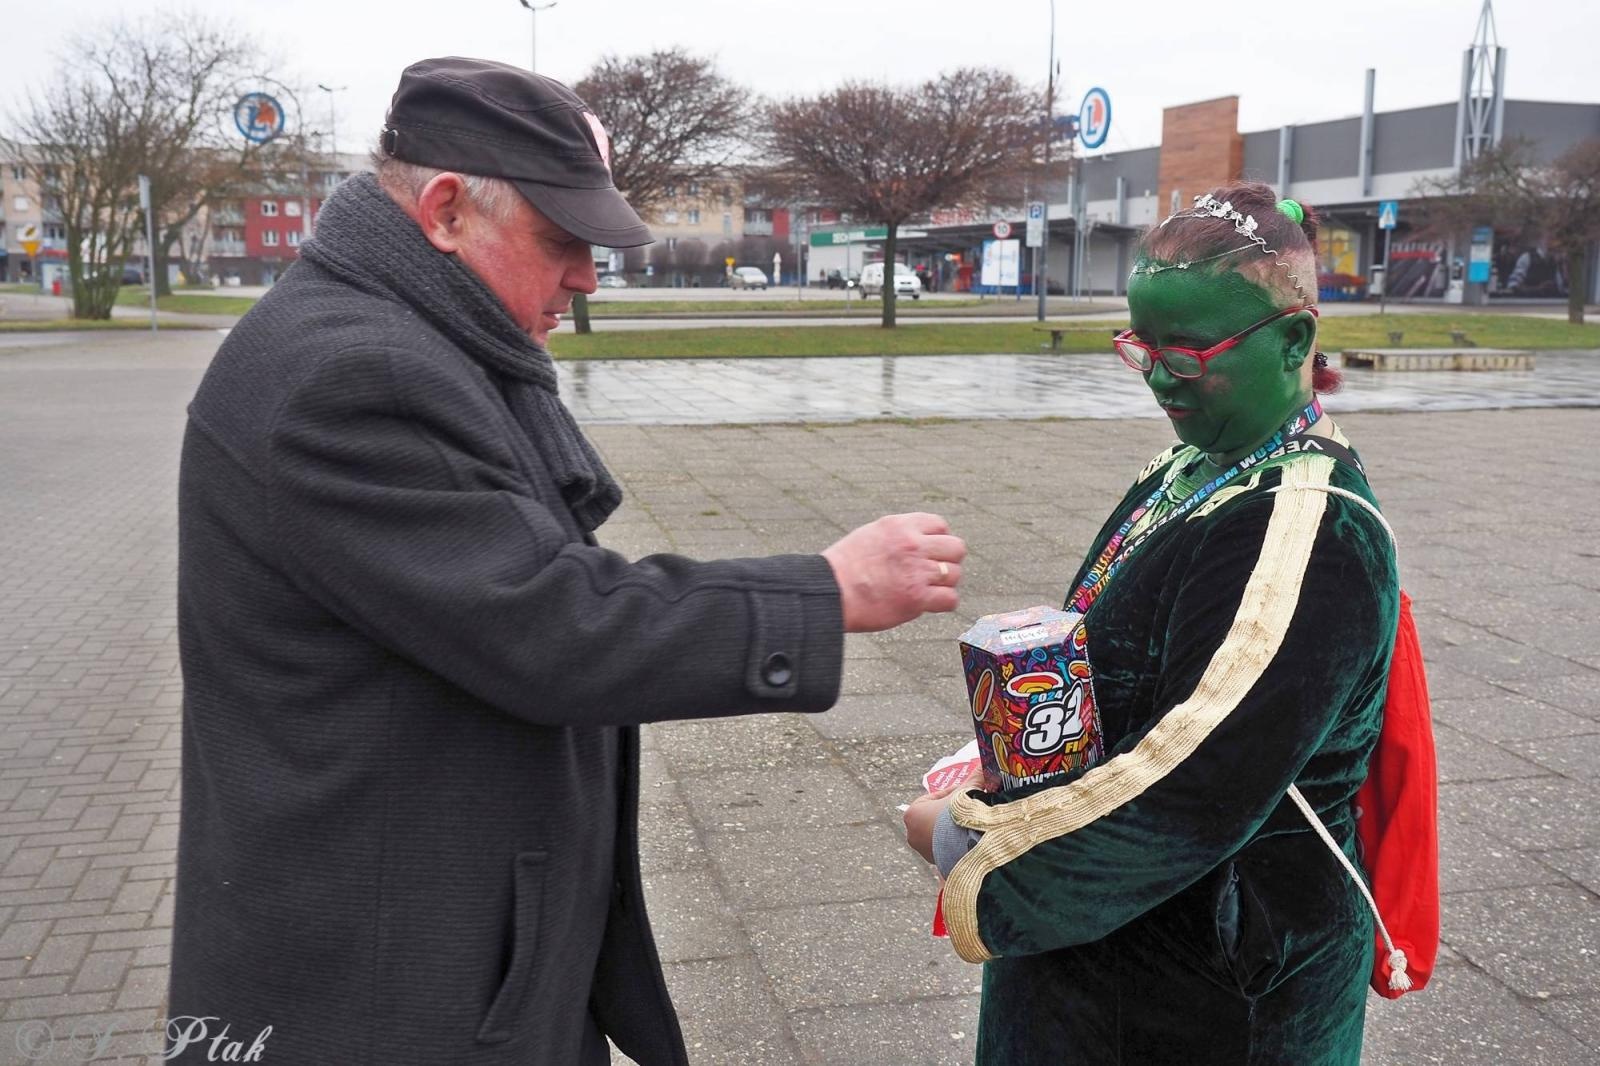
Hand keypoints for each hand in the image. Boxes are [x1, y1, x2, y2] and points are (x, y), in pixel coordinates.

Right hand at [822, 513, 964, 632]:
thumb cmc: (844, 568)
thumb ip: (898, 535)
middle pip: (956, 548)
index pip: (940, 525)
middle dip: (948, 561)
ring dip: (945, 584)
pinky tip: (929, 604)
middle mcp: (912, 545)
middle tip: (933, 573)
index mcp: (900, 526)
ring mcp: (917, 571)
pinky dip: (944, 603)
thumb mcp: (871, 535)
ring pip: (955, 574)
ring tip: (927, 590)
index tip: (929, 553)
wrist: (829, 591)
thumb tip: (919, 542)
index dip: (938, 540)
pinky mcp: (917, 598)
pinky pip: (950, 599)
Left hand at [902, 770, 985, 865]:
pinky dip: (958, 843)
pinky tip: (972, 838)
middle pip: (936, 817)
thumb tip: (985, 763)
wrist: (967, 846)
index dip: (953, 793)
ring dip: (955, 828)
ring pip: (942, 834)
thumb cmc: (959, 815)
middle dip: (953, 812)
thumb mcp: (966, 792)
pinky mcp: (937, 864)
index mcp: (912, 814)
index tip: (967, 792)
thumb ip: (974, 778)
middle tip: (971, 807)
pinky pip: (949, 849)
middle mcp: (912, 834)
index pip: (934, 798)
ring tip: (974, 822)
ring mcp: (924, 852)